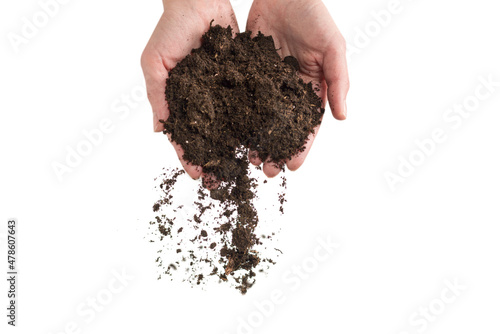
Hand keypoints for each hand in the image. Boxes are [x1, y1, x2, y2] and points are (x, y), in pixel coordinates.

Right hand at [141, 0, 238, 179]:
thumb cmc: (171, 28)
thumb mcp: (154, 62)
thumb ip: (157, 95)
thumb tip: (158, 130)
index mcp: (180, 98)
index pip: (183, 133)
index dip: (188, 154)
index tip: (197, 175)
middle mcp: (202, 99)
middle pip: (209, 135)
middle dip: (215, 158)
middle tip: (222, 182)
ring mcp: (222, 90)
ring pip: (231, 123)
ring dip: (236, 145)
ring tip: (246, 166)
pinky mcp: (242, 78)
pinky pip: (248, 102)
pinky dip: (253, 120)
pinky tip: (261, 137)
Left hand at [246, 0, 349, 176]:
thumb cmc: (314, 14)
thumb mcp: (333, 46)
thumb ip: (339, 80)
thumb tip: (343, 117)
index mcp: (312, 87)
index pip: (308, 123)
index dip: (302, 145)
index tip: (291, 166)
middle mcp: (289, 89)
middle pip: (282, 125)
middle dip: (276, 148)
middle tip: (266, 170)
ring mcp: (268, 81)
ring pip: (260, 115)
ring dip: (255, 136)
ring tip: (247, 157)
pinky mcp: (249, 69)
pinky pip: (243, 95)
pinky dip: (237, 113)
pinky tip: (230, 129)